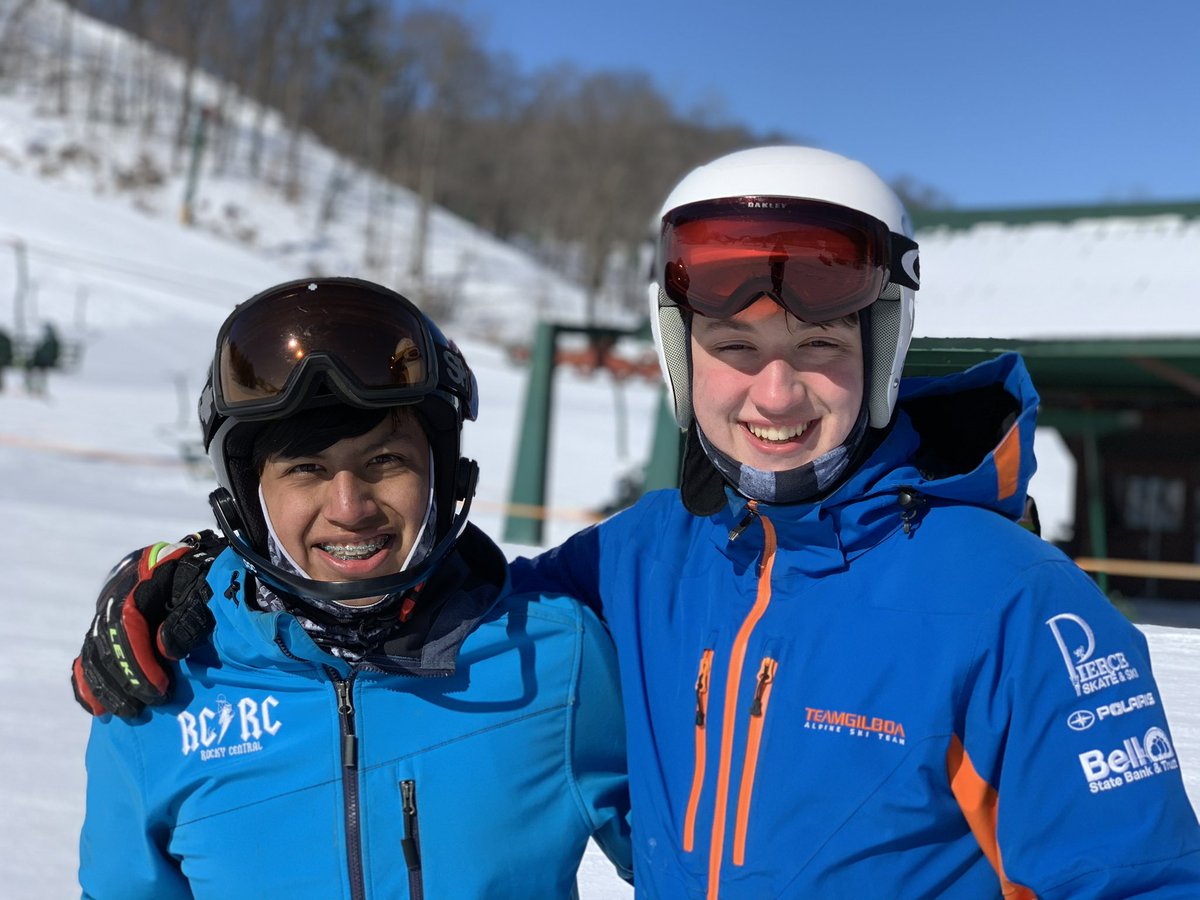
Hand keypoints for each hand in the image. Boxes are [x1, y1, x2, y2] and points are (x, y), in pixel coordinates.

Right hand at [71, 531, 223, 716]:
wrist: (181, 563)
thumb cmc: (197, 578)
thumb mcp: (203, 588)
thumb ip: (189, 616)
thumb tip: (167, 651)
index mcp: (139, 585)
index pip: (127, 626)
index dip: (140, 661)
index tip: (160, 688)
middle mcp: (113, 600)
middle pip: (106, 645)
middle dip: (125, 680)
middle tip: (148, 706)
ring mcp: (103, 616)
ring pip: (92, 655)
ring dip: (107, 688)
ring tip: (128, 713)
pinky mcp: (100, 630)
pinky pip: (85, 659)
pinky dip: (87, 684)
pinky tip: (98, 708)